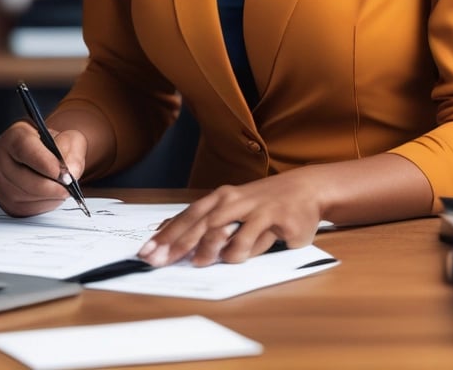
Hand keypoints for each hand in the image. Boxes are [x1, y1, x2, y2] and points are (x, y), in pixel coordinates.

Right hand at [0, 120, 87, 216]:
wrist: (45, 158)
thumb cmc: (55, 146)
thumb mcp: (69, 139)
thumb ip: (73, 151)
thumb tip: (71, 171)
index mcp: (15, 135)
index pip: (25, 148)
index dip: (45, 163)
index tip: (63, 174)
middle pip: (22, 177)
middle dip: (50, 186)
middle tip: (68, 186)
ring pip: (22, 195)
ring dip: (47, 197)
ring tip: (62, 190)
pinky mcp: (2, 199)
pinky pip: (22, 208)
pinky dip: (41, 205)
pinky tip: (51, 197)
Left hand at [137, 169, 323, 266]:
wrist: (306, 189)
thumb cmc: (265, 204)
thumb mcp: (235, 209)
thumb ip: (208, 221)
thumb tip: (168, 230)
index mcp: (220, 198)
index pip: (187, 217)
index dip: (165, 235)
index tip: (146, 252)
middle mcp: (233, 200)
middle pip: (198, 222)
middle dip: (176, 243)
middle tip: (159, 260)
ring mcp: (252, 207)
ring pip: (222, 226)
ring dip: (207, 246)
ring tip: (197, 262)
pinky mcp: (273, 217)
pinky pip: (251, 235)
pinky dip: (239, 249)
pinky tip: (234, 258)